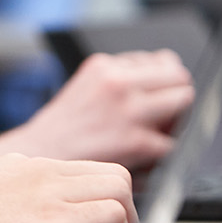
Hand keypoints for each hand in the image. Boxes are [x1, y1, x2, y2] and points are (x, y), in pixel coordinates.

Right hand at [0, 50, 193, 170]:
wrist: (39, 161)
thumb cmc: (63, 132)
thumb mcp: (87, 89)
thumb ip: (122, 80)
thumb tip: (164, 71)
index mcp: (104, 66)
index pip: (160, 62)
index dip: (161, 83)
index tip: (154, 98)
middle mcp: (117, 81)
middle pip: (177, 76)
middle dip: (175, 96)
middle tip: (160, 118)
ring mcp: (128, 109)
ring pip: (183, 101)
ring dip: (174, 121)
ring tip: (151, 135)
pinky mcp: (136, 141)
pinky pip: (171, 142)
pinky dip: (161, 152)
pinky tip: (141, 157)